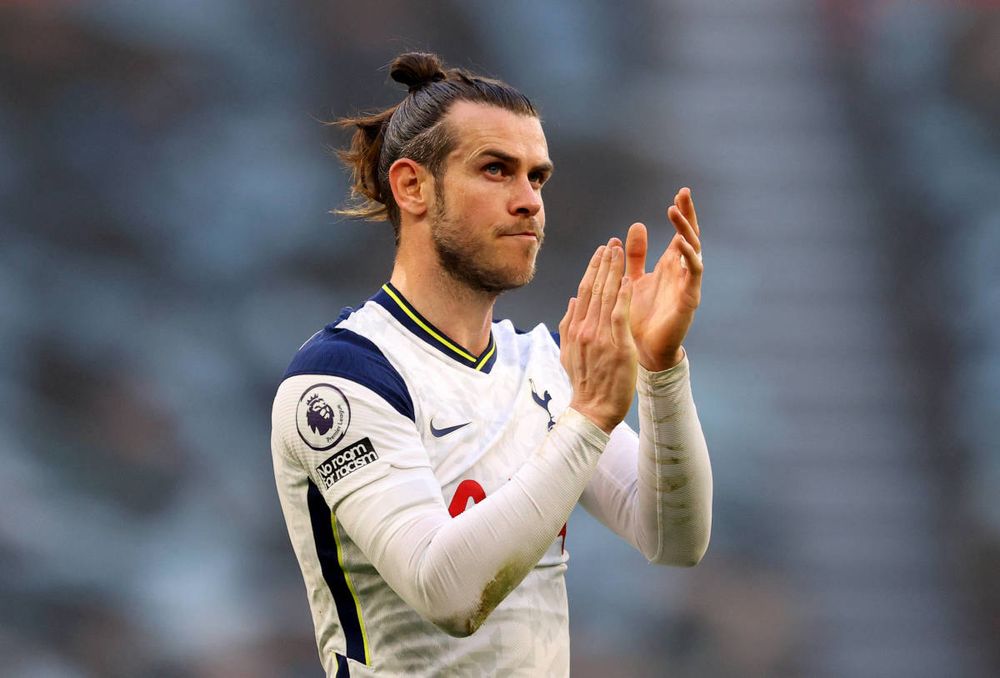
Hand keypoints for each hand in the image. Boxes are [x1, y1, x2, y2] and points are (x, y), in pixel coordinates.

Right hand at [559, 243, 637, 432]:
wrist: (593, 409)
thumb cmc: (585, 383)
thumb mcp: (568, 352)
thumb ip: (568, 325)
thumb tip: (572, 301)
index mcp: (575, 328)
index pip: (584, 291)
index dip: (593, 269)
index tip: (600, 252)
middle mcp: (585, 329)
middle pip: (594, 288)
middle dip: (604, 263)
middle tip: (612, 242)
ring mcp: (600, 337)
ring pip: (606, 297)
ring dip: (613, 271)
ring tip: (620, 251)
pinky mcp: (617, 346)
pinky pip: (619, 315)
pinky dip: (622, 296)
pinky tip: (627, 279)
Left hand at [624, 187, 702, 370]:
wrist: (643, 351)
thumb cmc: (640, 317)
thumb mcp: (634, 278)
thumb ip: (635, 254)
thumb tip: (636, 225)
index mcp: (669, 266)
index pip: (680, 234)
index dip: (681, 214)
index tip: (679, 193)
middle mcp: (681, 272)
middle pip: (690, 237)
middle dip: (688, 215)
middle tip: (684, 193)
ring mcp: (688, 284)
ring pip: (694, 251)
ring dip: (686, 231)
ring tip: (676, 213)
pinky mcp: (690, 299)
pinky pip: (694, 274)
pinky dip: (691, 258)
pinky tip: (683, 245)